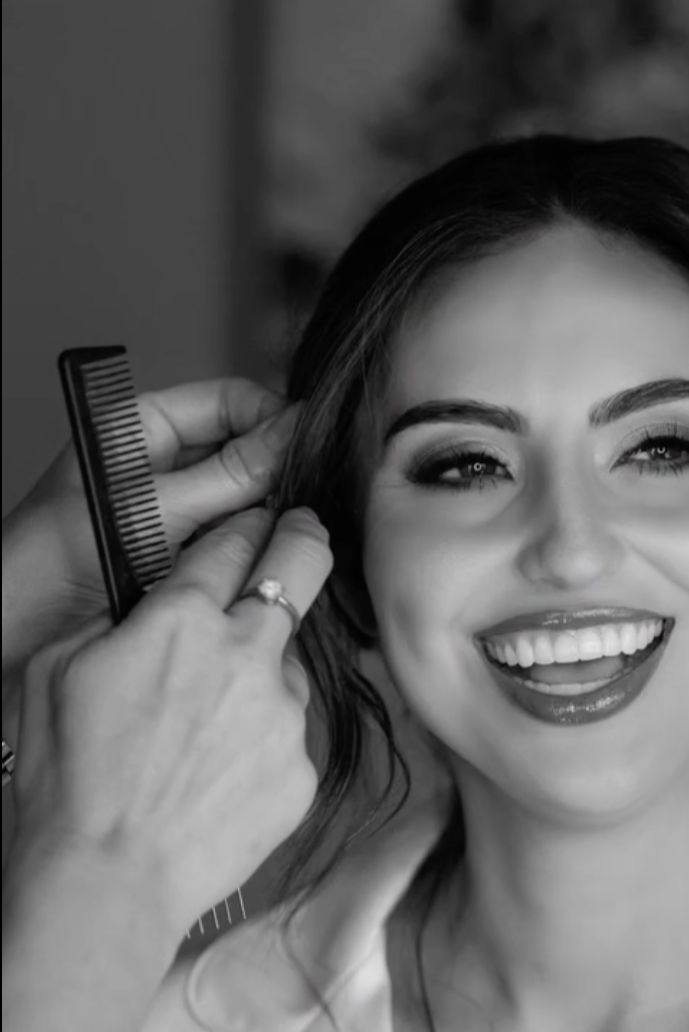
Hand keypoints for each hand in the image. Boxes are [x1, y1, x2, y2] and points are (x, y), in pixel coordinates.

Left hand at [2, 379, 298, 680]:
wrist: (17, 629)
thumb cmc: (56, 557)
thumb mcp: (154, 508)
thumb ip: (230, 474)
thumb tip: (294, 434)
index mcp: (144, 427)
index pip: (232, 402)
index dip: (276, 417)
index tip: (316, 442)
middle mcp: (163, 462)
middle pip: (243, 449)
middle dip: (279, 469)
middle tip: (313, 493)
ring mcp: (175, 508)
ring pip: (244, 497)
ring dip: (269, 512)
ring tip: (298, 528)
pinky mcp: (183, 551)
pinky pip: (233, 538)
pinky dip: (254, 545)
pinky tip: (275, 556)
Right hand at [9, 505, 332, 936]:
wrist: (109, 881)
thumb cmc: (69, 782)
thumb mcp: (58, 671)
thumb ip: (120, 621)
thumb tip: (151, 606)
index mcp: (181, 619)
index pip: (234, 541)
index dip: (244, 526)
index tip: (252, 526)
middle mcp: (247, 654)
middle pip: (301, 565)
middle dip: (303, 538)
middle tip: (302, 533)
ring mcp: (284, 713)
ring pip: (292, 663)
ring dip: (264, 672)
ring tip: (211, 725)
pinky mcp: (301, 767)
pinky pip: (290, 733)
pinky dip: (264, 739)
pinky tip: (221, 772)